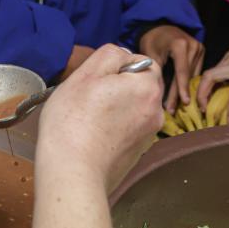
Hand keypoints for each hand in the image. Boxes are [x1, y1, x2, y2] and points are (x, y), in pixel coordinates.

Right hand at [38, 44, 162, 191]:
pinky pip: (128, 129)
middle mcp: (155, 111)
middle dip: (118, 88)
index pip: (141, 62)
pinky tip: (92, 136)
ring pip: (132, 108)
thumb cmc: (73, 121)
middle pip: (139, 86)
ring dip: (115, 108)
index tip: (94, 81)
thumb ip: (110, 55)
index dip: (116, 67)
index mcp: (147, 87)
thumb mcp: (86, 74)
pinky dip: (114, 128)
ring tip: (88, 119)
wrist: (73, 173)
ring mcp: (148, 135)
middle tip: (88, 99)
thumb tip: (124, 56)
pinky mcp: (137, 153)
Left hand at [139, 25, 203, 113]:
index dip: (181, 89)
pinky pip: (195, 70)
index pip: (182, 72)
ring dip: (185, 90)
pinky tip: (182, 94)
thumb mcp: (150, 54)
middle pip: (187, 75)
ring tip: (176, 106)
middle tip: (173, 110)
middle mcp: (193, 46)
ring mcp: (199, 48)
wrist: (159, 26)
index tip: (184, 103)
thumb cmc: (152, 40)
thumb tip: (160, 92)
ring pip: (193, 75)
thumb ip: (157, 71)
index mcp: (180, 45)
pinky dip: (188, 82)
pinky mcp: (201, 51)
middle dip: (180, 93)